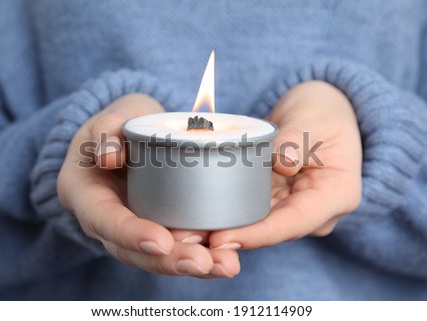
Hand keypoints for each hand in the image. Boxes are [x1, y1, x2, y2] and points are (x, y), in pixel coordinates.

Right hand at [57, 94, 239, 277]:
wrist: (128, 140)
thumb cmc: (117, 128)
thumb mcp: (108, 120)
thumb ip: (105, 131)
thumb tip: (107, 156)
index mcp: (85, 196)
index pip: (105, 222)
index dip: (132, 235)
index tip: (162, 241)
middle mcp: (106, 223)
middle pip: (134, 252)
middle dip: (171, 261)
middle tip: (206, 262)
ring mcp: (132, 229)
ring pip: (158, 257)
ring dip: (193, 265)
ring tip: (227, 265)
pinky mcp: (158, 228)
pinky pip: (176, 246)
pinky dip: (203, 254)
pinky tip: (227, 260)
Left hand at [208, 81, 361, 249]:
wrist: (318, 113)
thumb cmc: (321, 113)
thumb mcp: (313, 118)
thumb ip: (298, 140)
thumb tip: (283, 163)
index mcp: (336, 195)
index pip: (295, 222)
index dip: (258, 234)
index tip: (223, 239)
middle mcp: (314, 210)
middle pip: (271, 230)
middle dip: (232, 238)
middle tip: (192, 241)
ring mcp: (292, 207)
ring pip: (257, 224)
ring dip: (224, 229)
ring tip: (187, 234)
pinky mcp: (274, 200)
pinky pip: (249, 210)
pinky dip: (225, 214)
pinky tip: (197, 217)